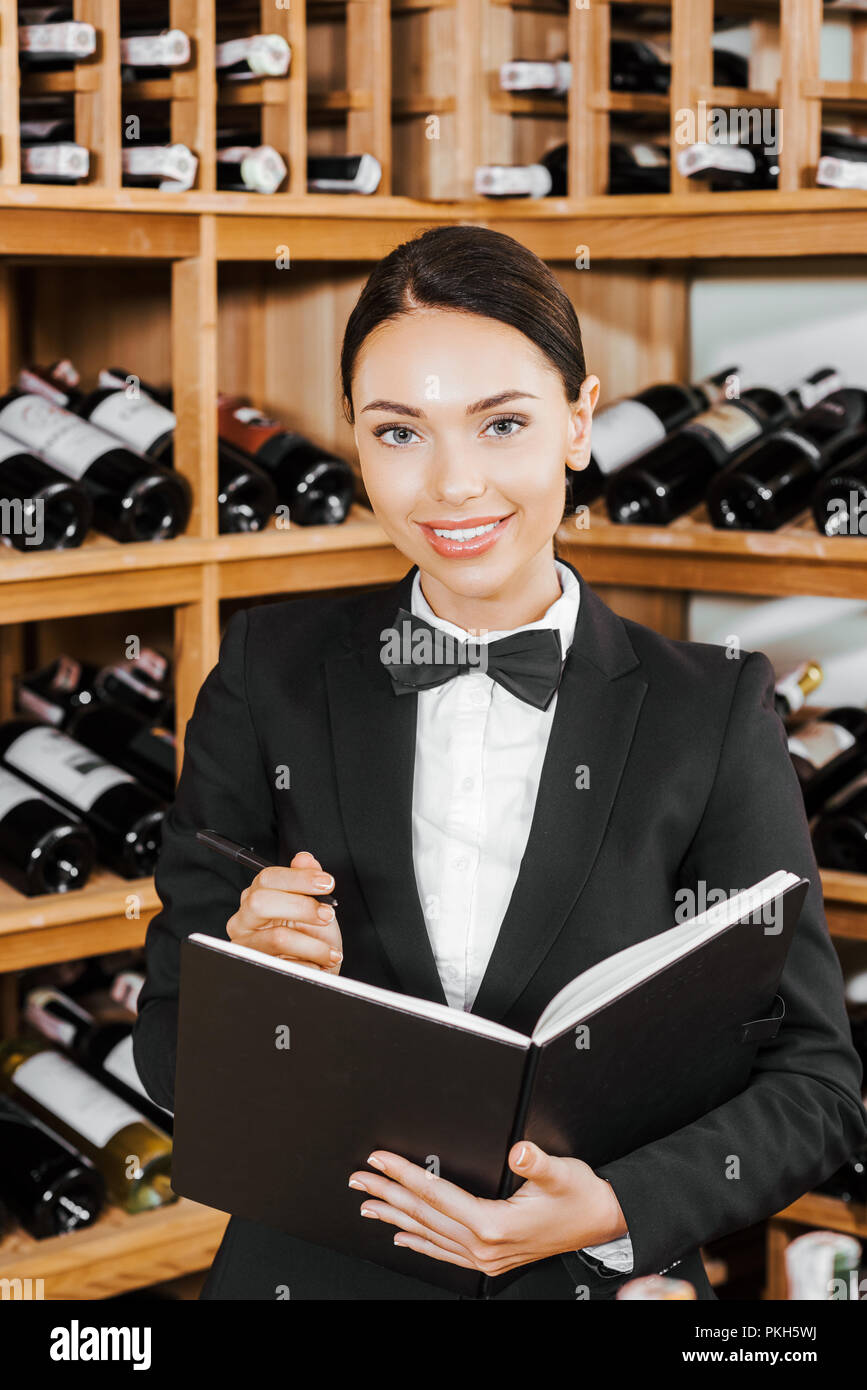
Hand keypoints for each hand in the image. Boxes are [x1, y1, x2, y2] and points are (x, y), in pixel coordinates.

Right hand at [226, 849, 341, 972]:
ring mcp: (246, 948)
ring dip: (314, 945)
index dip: (298, 878)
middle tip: (327, 915)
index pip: (267, 878)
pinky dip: (310, 965)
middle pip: (261, 902)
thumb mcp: (313, 906)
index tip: (327, 883)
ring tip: (331, 952)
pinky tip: (318, 966)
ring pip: (277, 937)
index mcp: (255, 899)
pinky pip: (286, 965)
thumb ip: (305, 881)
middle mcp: (243, 922)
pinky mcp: (255, 971)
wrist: (314, 974)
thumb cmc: (311, 938)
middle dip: (301, 907)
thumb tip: (304, 858)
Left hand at [348, 1142, 626, 1276]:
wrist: (602, 1224)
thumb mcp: (562, 1173)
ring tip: (368, 1203)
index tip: (380, 1159)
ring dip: (394, 1216)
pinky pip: (443, 1250)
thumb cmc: (581, 1198)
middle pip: (424, 1215)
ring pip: (428, 1234)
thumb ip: (537, 1161)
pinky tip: (401, 1234)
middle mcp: (484, 1245)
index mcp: (495, 1224)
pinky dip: (418, 1241)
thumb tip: (518, 1151)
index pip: (436, 1194)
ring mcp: (485, 1256)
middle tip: (359, 1178)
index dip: (404, 1174)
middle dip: (387, 1193)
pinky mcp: (489, 1258)